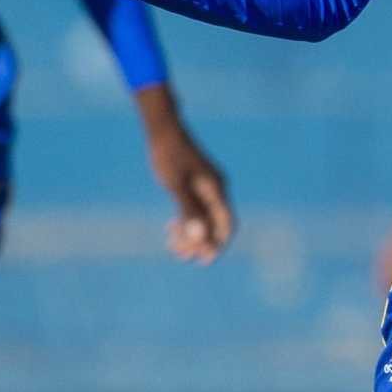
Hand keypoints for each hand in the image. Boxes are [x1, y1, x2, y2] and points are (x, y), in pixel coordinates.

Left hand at [142, 99, 236, 265]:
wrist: (164, 131)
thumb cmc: (169, 156)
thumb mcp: (177, 185)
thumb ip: (189, 211)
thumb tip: (199, 237)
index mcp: (216, 190)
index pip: (226, 225)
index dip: (217, 244)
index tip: (203, 260)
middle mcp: (215, 190)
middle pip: (216, 225)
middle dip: (200, 243)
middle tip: (179, 254)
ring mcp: (205, 188)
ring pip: (204, 219)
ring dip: (191, 235)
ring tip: (171, 244)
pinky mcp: (194, 185)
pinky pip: (195, 211)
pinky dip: (186, 223)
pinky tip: (170, 228)